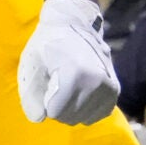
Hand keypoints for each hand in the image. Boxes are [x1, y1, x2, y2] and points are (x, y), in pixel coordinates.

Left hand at [18, 0, 119, 124]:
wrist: (75, 25)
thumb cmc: (48, 45)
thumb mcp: (31, 65)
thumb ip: (30, 95)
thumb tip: (40, 118)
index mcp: (74, 74)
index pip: (54, 112)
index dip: (45, 100)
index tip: (48, 80)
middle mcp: (96, 82)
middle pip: (69, 117)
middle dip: (58, 105)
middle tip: (57, 81)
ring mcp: (109, 87)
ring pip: (82, 119)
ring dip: (71, 107)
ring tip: (70, 83)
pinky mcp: (115, 91)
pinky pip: (96, 115)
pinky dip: (85, 108)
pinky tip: (81, 91)